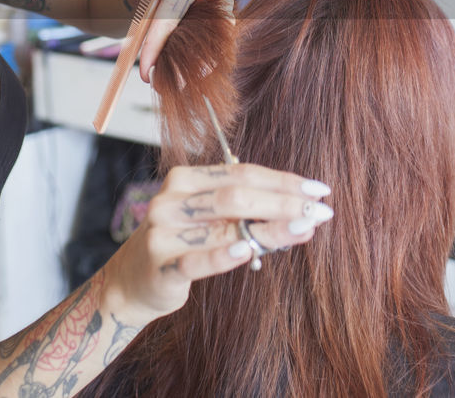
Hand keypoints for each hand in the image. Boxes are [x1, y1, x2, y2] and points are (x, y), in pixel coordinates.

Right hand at [98, 163, 333, 321]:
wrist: (133, 280)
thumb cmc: (183, 242)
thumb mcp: (208, 218)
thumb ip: (245, 209)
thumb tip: (301, 209)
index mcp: (185, 179)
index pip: (242, 173)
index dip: (283, 180)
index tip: (319, 190)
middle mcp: (171, 200)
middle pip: (237, 196)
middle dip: (284, 202)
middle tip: (320, 212)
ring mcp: (163, 232)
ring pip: (225, 226)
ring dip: (270, 229)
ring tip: (303, 229)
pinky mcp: (161, 265)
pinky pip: (197, 260)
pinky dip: (224, 255)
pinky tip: (249, 251)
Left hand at [121, 0, 230, 82]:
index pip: (178, 14)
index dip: (159, 41)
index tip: (144, 66)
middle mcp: (217, 4)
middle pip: (199, 38)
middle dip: (177, 63)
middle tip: (154, 82)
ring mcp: (218, 23)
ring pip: (208, 53)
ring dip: (186, 73)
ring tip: (162, 85)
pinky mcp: (216, 38)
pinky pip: (207, 59)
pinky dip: (190, 73)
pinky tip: (174, 83)